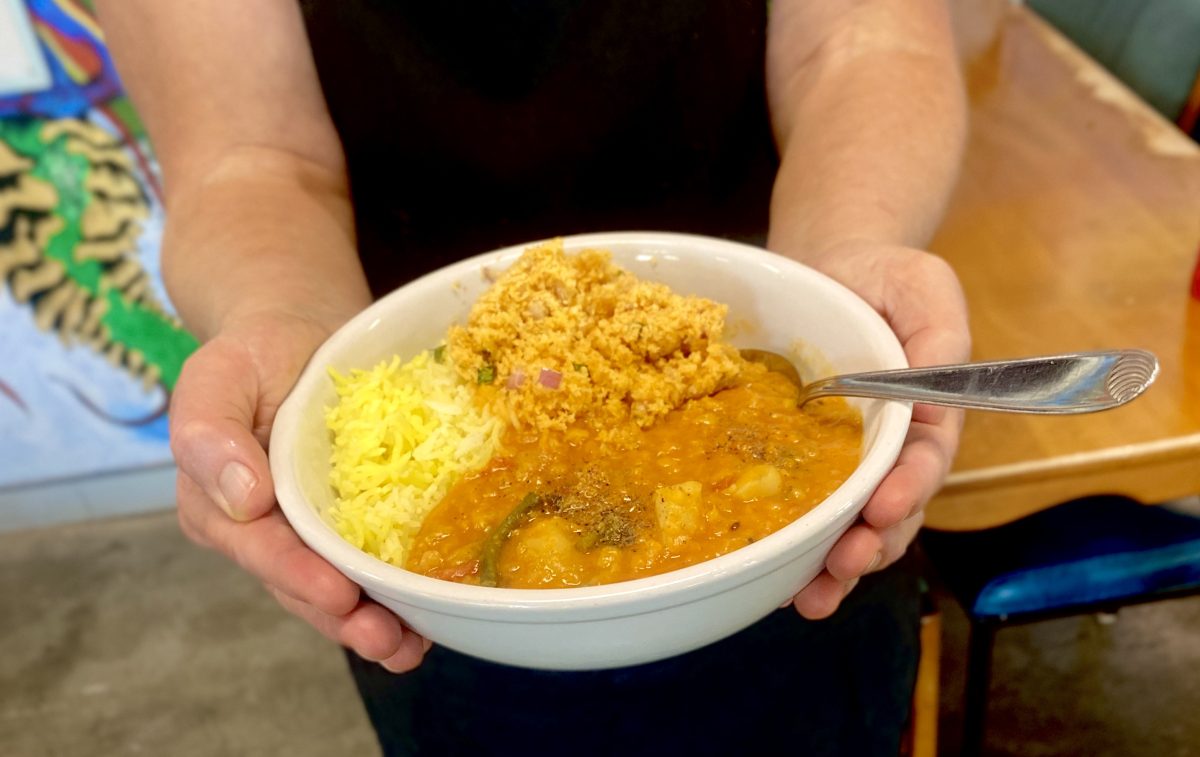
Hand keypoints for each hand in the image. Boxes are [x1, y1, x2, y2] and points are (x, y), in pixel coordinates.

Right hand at [169, 310, 430, 670]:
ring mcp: (310, 530)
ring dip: (375, 622)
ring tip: (413, 647)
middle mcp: (264, 529)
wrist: (299, 330)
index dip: (298, 575)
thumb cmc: (252, 351)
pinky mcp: (352, 520)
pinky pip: (372, 561)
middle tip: (387, 640)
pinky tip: (432, 612)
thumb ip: (209, 431)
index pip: (258, 549)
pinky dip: (399, 591)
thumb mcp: (218, 373)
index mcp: (219, 504)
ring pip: (338, 587)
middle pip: (301, 585)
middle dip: (343, 619)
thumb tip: (242, 500)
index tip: (338, 594)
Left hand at [786, 240, 969, 618]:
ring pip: (851, 526)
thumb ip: (939, 330)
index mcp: (927, 412)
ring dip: (835, 566)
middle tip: (845, 565)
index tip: (884, 508)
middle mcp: (892, 449)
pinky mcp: (809, 464)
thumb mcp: (923, 283)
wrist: (830, 269)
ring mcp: (849, 462)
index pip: (925, 460)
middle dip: (872, 544)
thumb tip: (937, 384)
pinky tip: (778, 582)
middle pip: (893, 511)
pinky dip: (797, 551)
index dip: (909, 489)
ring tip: (810, 596)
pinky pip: (808, 511)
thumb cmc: (885, 275)